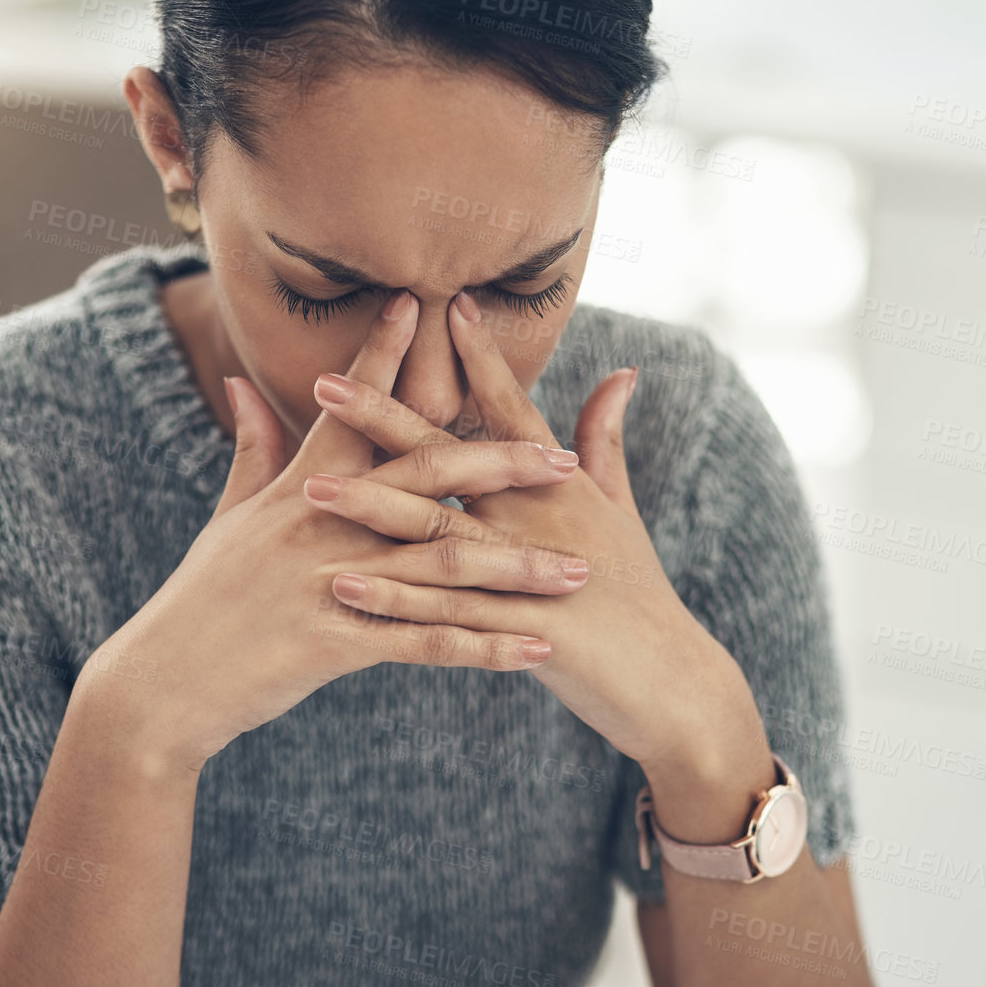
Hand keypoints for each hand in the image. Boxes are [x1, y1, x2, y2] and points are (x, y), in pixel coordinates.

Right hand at [86, 291, 592, 772]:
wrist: (162, 683)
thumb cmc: (201, 599)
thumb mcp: (227, 516)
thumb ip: (250, 448)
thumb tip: (239, 379)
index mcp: (297, 490)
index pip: (353, 410)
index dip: (386, 356)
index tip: (425, 306)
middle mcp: (320, 525)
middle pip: (424, 477)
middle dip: (502, 466)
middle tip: (566, 460)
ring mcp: (327, 582)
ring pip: (441, 564)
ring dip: (518, 569)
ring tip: (579, 572)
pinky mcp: (332, 643)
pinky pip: (424, 644)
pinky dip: (484, 647)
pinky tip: (535, 650)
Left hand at [305, 291, 766, 774]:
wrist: (673, 682)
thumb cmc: (638, 593)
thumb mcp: (621, 509)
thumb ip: (605, 440)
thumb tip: (621, 371)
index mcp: (561, 486)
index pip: (510, 409)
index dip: (478, 356)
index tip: (438, 304)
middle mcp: (543, 517)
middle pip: (454, 458)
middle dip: (387, 418)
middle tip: (325, 381)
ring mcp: (533, 573)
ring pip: (440, 534)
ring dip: (373, 510)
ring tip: (312, 490)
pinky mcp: (525, 631)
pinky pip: (447, 614)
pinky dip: (396, 600)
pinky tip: (345, 586)